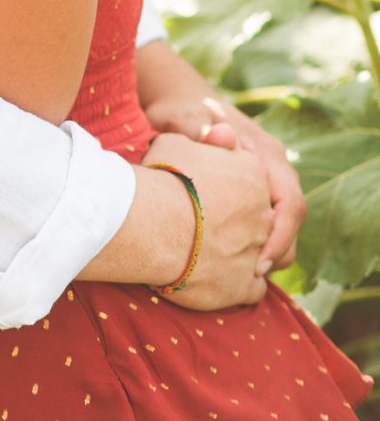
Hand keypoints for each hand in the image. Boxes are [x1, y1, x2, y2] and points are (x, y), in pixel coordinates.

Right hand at [143, 132, 273, 310]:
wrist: (151, 220)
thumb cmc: (163, 174)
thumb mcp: (179, 138)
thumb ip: (207, 141)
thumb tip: (223, 133)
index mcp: (256, 169)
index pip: (259, 181)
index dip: (242, 193)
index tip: (221, 199)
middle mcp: (265, 211)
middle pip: (268, 219)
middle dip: (252, 226)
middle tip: (221, 229)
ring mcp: (259, 249)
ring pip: (269, 256)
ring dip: (254, 255)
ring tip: (223, 255)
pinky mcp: (246, 285)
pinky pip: (256, 287)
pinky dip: (243, 284)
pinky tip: (222, 278)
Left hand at [145, 93, 304, 271]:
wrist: (183, 104)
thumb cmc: (182, 111)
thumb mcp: (183, 117)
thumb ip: (198, 127)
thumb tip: (219, 136)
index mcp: (265, 152)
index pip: (291, 202)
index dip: (280, 236)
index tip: (256, 263)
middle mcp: (273, 168)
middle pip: (291, 220)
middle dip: (276, 251)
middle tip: (249, 278)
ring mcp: (266, 181)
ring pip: (282, 225)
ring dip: (268, 251)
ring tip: (241, 275)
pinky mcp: (255, 192)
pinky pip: (266, 222)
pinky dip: (256, 243)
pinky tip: (232, 261)